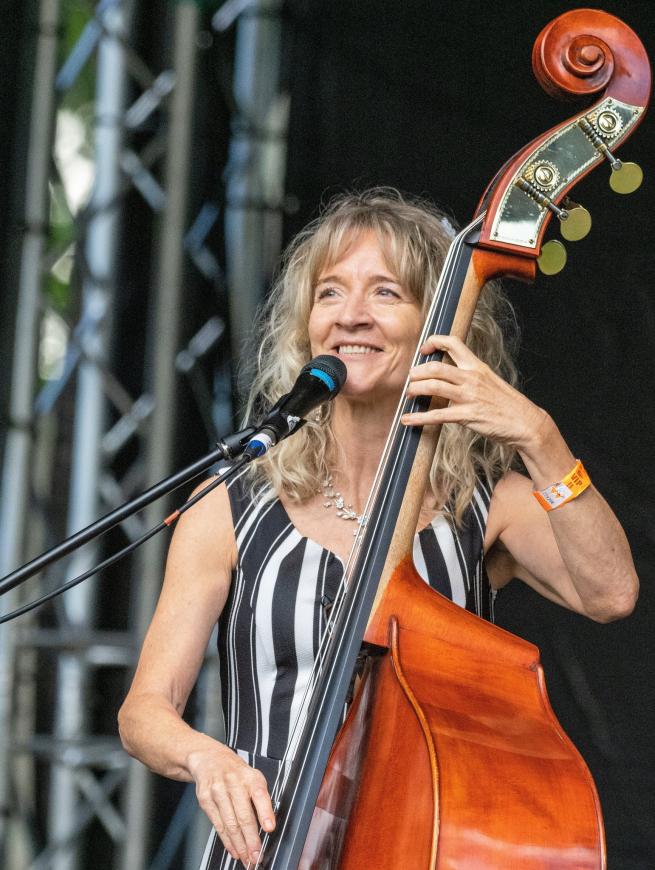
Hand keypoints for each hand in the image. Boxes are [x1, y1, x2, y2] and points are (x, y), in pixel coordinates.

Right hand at [187, 742, 274, 865]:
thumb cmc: (235, 772)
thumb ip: (260, 798)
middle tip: (256, 856)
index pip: (260, 794)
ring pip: (230, 823)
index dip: (265, 812)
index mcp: (250, 777)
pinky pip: (217, 824)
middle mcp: (234, 782)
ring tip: (246, 857)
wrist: (209, 758)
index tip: (269, 828)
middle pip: (243, 815)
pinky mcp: (205, 798)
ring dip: (239, 844)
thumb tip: (268, 825)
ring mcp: (218, 790)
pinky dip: (226, 840)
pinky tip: (233, 849)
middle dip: (251, 839)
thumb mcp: (252, 777)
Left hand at [402, 334, 545, 447]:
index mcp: (477, 366)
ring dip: (415, 390)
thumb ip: (471, 377)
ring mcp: (469, 396)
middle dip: (417, 372)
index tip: (423, 349)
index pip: (453, 343)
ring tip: (408, 394)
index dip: (434, 342)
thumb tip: (451, 377)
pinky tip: (407, 420)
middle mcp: (472, 378)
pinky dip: (418, 418)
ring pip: (433, 386)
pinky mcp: (468, 415)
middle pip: (436, 367)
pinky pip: (437, 415)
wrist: (526, 422)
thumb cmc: (508, 405)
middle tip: (410, 379)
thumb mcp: (491, 382)